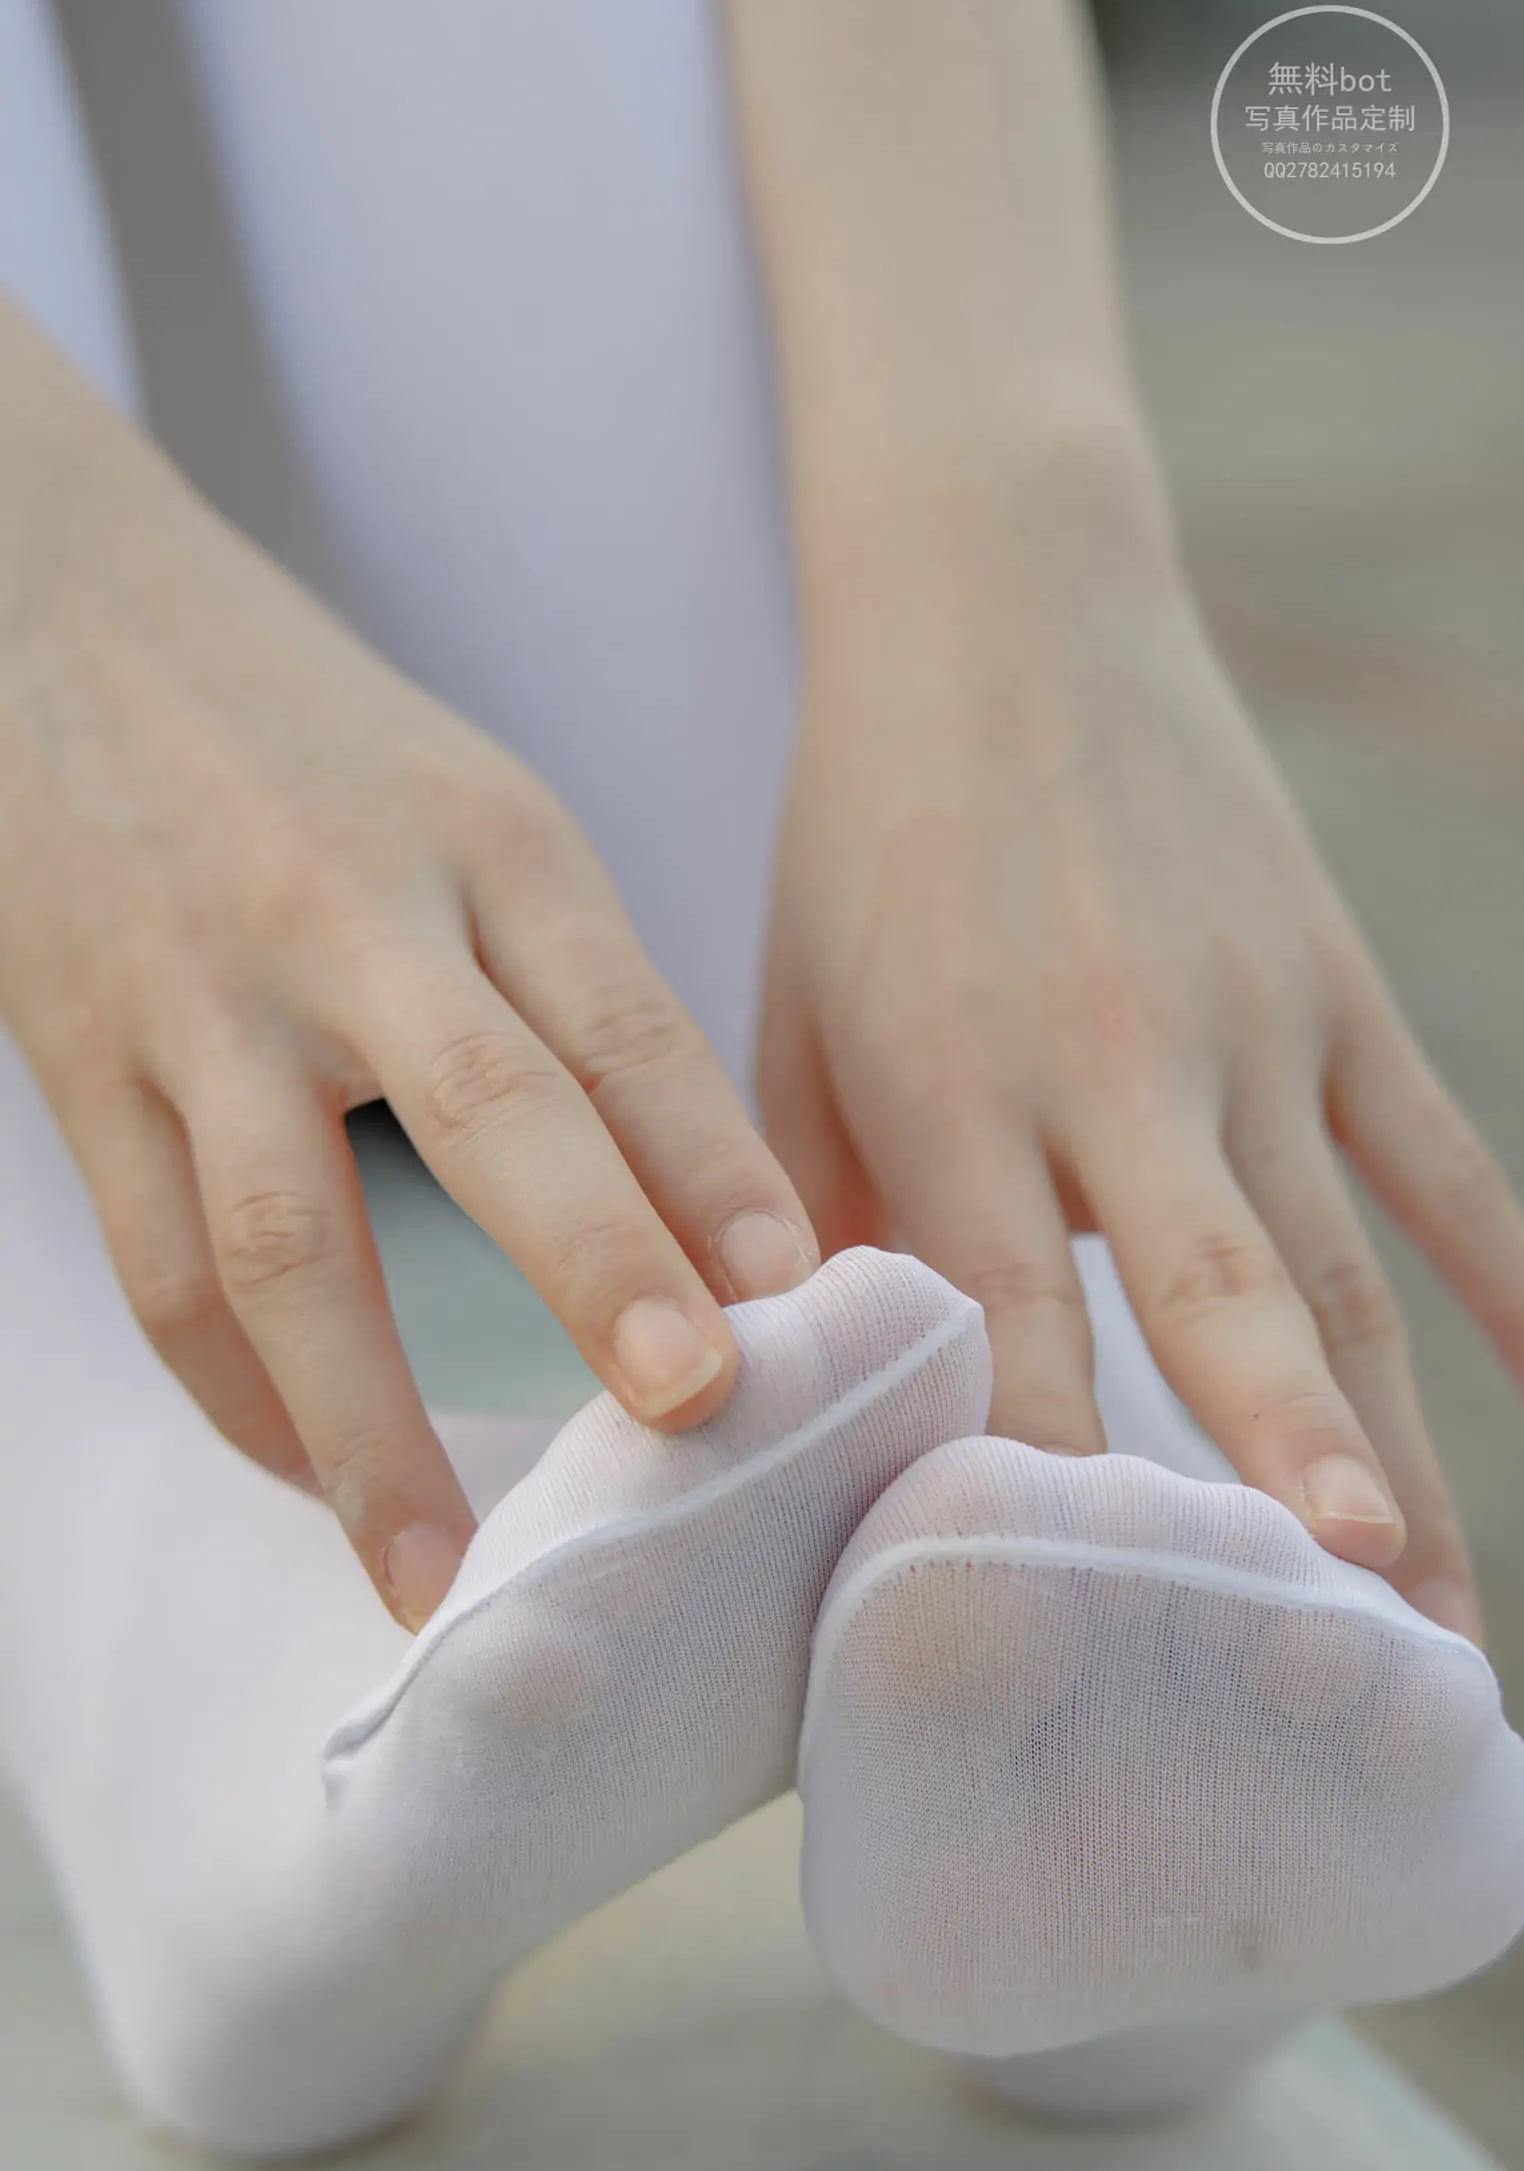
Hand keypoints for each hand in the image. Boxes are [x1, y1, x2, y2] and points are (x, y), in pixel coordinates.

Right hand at [0, 305, 816, 1627]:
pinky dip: (236, 1395)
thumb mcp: (481, 817)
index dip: (716, 1167)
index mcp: (492, 841)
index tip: (801, 1299)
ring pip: (280, 1236)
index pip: (625, 1022)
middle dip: (597, 1267)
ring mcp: (199, 992)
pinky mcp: (75, 1055)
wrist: (47, 601)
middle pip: (487, 1110)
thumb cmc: (317, 746)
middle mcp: (351, 914)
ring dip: (369, 1422)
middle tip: (691, 1408)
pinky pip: (155, 1263)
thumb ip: (583, 995)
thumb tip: (723, 1223)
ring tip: (445, 1569)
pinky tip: (311, 1481)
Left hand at [758, 436, 1523, 1638]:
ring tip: (1444, 1618)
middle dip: (1280, 1464)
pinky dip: (1521, 1287)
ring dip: (1405, 1445)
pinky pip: (1444, 1160)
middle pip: (1216, 1293)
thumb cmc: (867, 847)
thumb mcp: (794, 1021)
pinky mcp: (1336, 982)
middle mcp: (1115, 1055)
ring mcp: (1251, 1017)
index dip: (1048, 1462)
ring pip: (1348, 1266)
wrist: (1003, 606)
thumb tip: (813, 1416)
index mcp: (951, 1073)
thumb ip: (816, 1216)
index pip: (1009, 1306)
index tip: (1081, 1616)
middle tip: (1340, 1627)